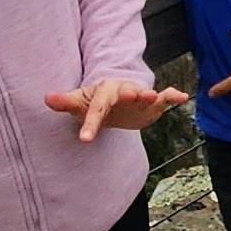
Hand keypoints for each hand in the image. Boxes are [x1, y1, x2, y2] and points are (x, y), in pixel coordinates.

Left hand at [45, 76, 191, 143]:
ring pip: (146, 95)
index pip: (96, 108)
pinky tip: (182, 97)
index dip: (90, 124)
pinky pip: (163, 99)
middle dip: (129, 93)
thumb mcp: (79, 102)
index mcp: (104, 92)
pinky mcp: (152, 104)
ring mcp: (139, 97)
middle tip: (132, 94)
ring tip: (156, 95)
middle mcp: (123, 91)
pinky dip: (173, 96)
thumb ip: (65, 102)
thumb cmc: (93, 101)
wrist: (113, 101)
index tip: (85, 140)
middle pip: (125, 93)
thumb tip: (47, 98)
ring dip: (151, 95)